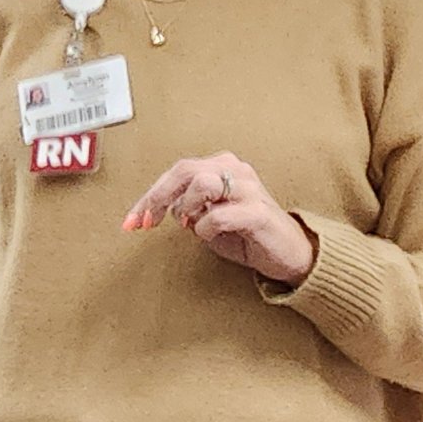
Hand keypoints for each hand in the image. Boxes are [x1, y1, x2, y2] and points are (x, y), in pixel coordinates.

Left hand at [124, 151, 316, 287]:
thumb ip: (188, 207)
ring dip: (187, 208)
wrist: (289, 253)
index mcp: (225, 167)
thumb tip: (163, 207)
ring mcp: (250, 190)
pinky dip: (205, 228)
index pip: (179, 171)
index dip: (151, 195)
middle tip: (146, 222)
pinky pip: (219, 215)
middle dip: (157, 198)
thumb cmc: (248, 234)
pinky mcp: (258, 212)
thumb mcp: (209, 218)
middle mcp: (237, 171)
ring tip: (191, 225)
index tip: (133, 220)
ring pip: (202, 183)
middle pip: (185, 170)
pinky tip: (209, 235)